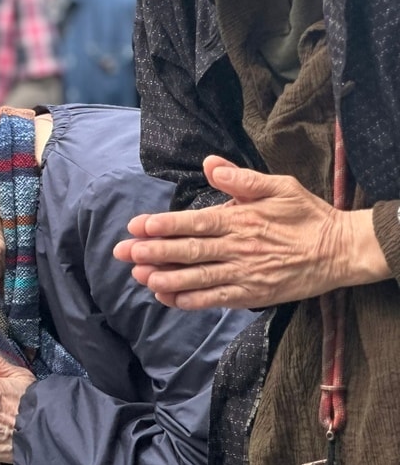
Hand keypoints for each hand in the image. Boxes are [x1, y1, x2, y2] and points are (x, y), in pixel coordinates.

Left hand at [111, 156, 389, 309]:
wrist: (341, 250)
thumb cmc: (307, 215)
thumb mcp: (279, 186)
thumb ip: (241, 178)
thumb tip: (209, 163)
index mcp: (241, 219)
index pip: (195, 222)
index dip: (164, 225)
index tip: (137, 226)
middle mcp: (239, 247)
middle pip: (189, 251)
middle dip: (153, 252)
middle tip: (123, 253)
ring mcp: (245, 273)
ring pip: (198, 278)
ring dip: (167, 278)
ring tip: (140, 277)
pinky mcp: (253, 294)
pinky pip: (216, 299)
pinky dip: (190, 300)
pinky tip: (168, 298)